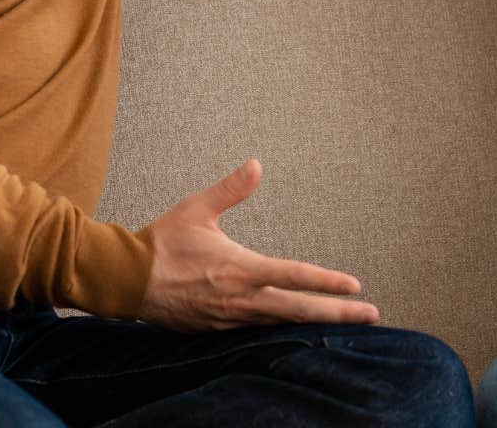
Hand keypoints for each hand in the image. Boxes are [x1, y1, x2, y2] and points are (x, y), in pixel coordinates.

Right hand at [139, 159, 380, 330]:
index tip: (355, 285)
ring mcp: (230, 318)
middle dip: (338, 314)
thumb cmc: (161, 242)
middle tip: (372, 315)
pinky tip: (303, 329)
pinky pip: (260, 332)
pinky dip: (286, 330)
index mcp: (238, 268)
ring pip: (283, 325)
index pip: (293, 276)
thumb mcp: (196, 208)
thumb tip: (257, 164)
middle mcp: (239, 299)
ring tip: (349, 323)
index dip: (327, 282)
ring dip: (317, 325)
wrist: (125, 279)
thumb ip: (230, 189)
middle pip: (299, 311)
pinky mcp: (219, 329)